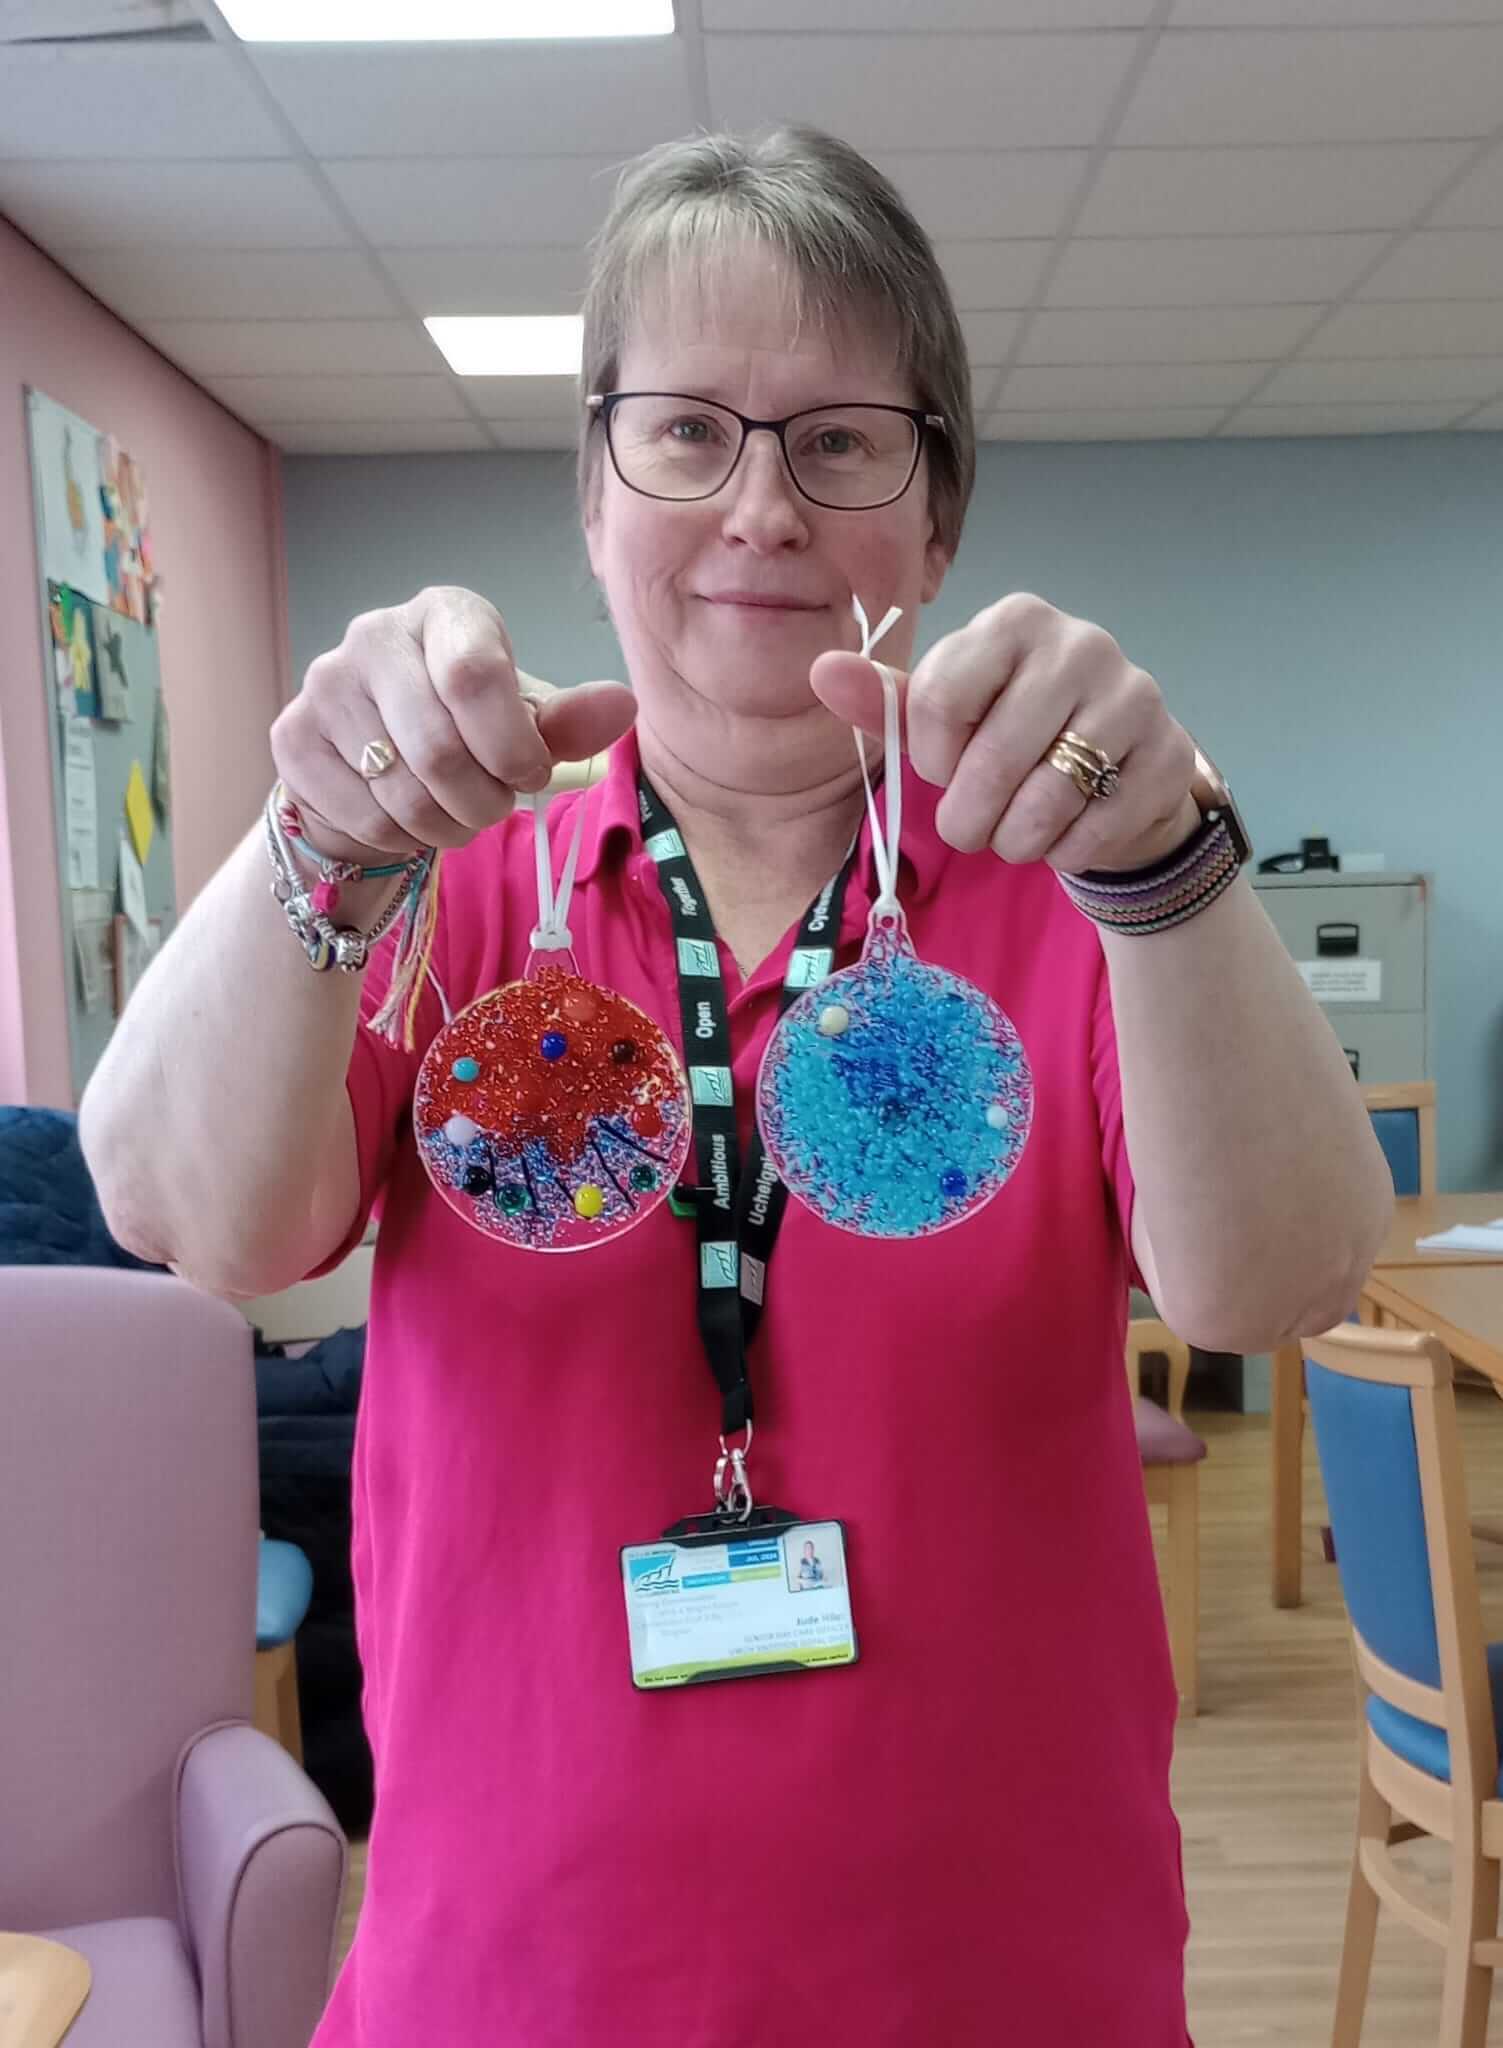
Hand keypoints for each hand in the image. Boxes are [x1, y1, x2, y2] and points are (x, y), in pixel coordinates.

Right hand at [270, 586, 635, 865]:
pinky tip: (406, 818)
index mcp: (445, 615)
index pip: (475, 676)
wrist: (372, 757)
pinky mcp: (291, 737)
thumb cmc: (464, 730)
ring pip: (401, 793)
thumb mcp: (522, 723)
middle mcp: (373, 634)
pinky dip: (400, 838)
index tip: (528, 774)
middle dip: (482, 801)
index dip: (511, 745)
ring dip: (445, 826)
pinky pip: (364, 816)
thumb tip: (621, 706)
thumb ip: (568, 722)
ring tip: (453, 815)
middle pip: (439, 749)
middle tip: (492, 807)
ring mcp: (324, 684)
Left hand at [810, 592, 1199, 874]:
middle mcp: (1082, 644)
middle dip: (968, 819)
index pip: (939, 699)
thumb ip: (888, 701)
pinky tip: (1066, 835)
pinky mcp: (1168, 756)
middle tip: (971, 828)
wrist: (1119, 769)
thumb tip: (823, 672)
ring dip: (1016, 841)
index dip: (931, 758)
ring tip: (1016, 834)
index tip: (943, 769)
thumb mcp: (947, 715)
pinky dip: (1065, 852)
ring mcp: (1135, 697)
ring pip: (1045, 803)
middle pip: (991, 760)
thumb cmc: (1016, 735)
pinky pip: (1093, 831)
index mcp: (1016, 621)